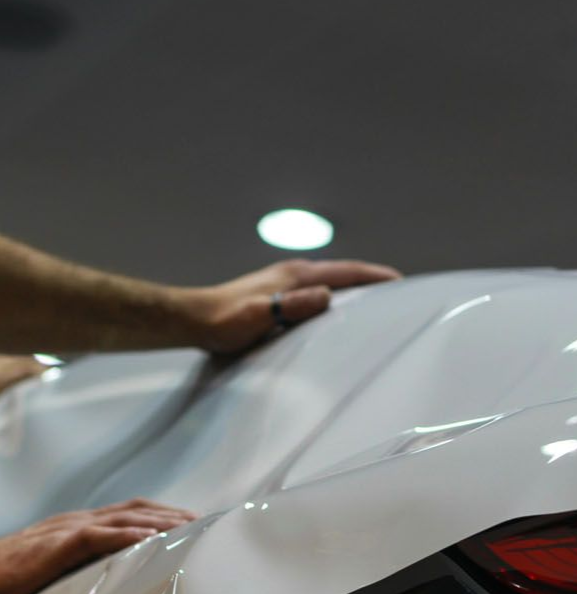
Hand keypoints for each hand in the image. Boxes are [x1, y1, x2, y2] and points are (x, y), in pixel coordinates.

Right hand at [0, 498, 195, 593]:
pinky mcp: (61, 544)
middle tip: (203, 524)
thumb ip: (79, 573)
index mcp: (78, 528)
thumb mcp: (52, 573)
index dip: (160, 516)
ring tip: (189, 529)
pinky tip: (152, 539)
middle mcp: (79, 523)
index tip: (189, 524)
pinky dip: (130, 535)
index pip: (129, 514)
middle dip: (171, 515)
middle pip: (136, 510)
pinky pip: (102, 535)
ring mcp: (70, 530)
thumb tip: (109, 588)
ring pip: (126, 519)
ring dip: (160, 523)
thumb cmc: (5, 581)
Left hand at [190, 258, 400, 352]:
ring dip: (352, 290)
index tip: (401, 281)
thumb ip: (290, 305)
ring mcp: (283, 284)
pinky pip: (314, 295)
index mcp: (294, 275)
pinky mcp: (275, 298)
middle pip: (341, 274)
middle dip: (370, 280)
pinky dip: (333, 300)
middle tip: (397, 293)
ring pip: (328, 283)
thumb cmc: (222, 321)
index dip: (374, 276)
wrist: (193, 320)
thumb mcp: (258, 315)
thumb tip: (326, 296)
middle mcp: (291, 275)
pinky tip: (333, 315)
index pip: (345, 272)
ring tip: (374, 304)